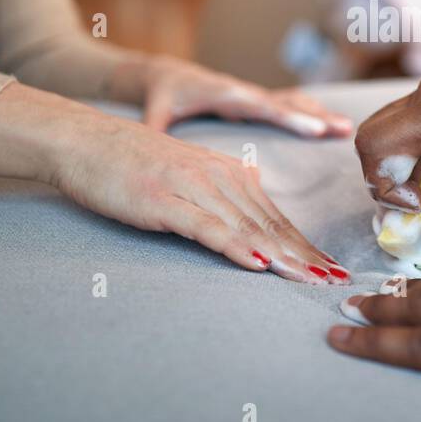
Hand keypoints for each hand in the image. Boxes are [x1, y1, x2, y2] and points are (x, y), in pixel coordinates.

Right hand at [55, 105, 351, 283]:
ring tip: (310, 279)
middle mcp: (218, 177)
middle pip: (270, 223)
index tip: (331, 269)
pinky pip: (206, 227)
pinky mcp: (163, 201)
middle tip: (335, 281)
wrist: (85, 140)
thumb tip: (250, 221)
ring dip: (282, 256)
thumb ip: (220, 195)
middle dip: (305, 255)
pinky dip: (234, 245)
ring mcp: (191, 188)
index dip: (306, 245)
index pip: (274, 215)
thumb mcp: (186, 177)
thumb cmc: (132, 163)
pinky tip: (257, 262)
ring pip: (247, 226)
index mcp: (227, 172)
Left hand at [129, 57, 352, 138]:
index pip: (262, 106)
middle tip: (342, 128)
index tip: (314, 127)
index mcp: (225, 95)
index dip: (289, 116)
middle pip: (286, 103)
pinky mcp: (257, 101)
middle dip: (315, 115)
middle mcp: (245, 93)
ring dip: (319, 113)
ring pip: (293, 102)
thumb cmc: (163, 95)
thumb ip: (154, 126)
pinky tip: (333, 123)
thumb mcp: (155, 109)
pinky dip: (312, 112)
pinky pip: (289, 105)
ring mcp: (253, 96)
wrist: (167, 75)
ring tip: (346, 127)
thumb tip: (148, 145)